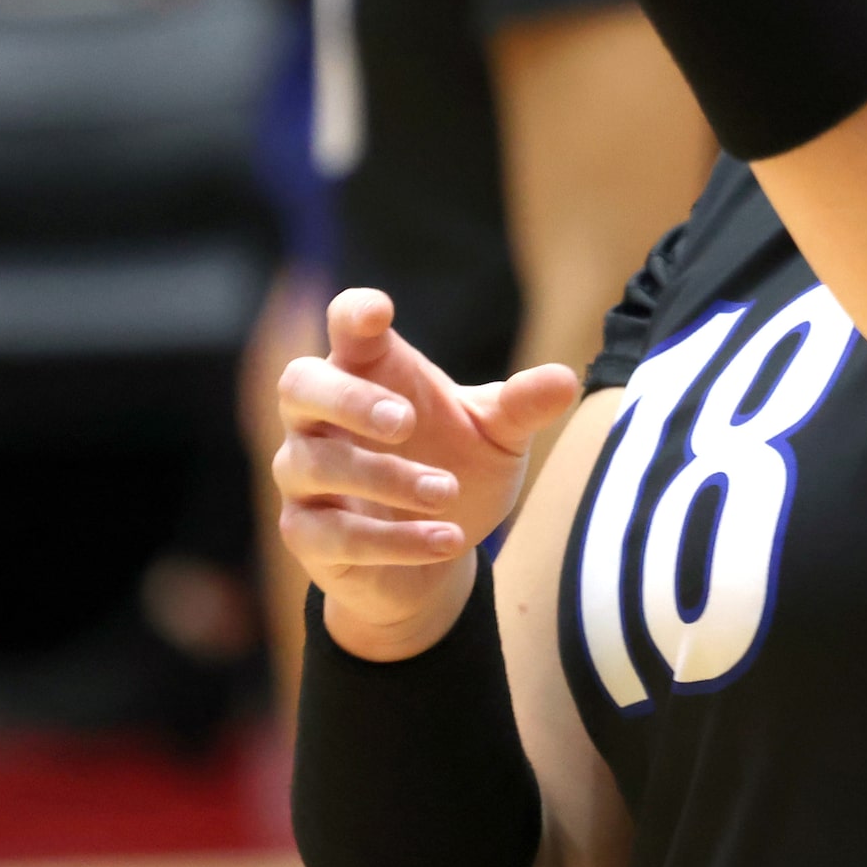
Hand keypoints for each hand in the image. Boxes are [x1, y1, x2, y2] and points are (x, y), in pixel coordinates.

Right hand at [274, 288, 580, 661]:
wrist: (438, 554)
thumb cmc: (458, 467)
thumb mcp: (498, 435)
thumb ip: (523, 406)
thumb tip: (566, 380)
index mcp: (369, 371)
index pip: (344, 324)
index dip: (354, 313)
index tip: (378, 312)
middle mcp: (322, 418)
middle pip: (299, 385)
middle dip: (348, 400)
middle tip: (405, 421)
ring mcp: (307, 477)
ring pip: (314, 464)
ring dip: (385, 479)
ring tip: (446, 492)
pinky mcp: (307, 535)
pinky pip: (332, 535)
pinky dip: (392, 539)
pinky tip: (447, 540)